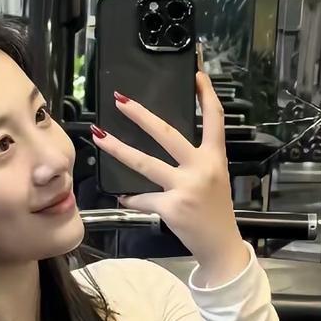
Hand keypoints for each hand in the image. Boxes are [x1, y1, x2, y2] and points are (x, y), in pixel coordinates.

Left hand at [92, 73, 248, 287]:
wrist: (221, 246)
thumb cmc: (215, 211)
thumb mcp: (214, 180)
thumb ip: (195, 162)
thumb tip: (166, 148)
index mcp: (215, 159)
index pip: (214, 120)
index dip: (207, 95)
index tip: (197, 74)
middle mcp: (202, 169)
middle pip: (168, 134)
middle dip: (141, 116)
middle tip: (121, 101)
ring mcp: (185, 187)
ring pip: (145, 163)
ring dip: (118, 149)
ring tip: (99, 136)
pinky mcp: (171, 207)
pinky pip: (143, 199)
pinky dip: (131, 198)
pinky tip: (122, 197)